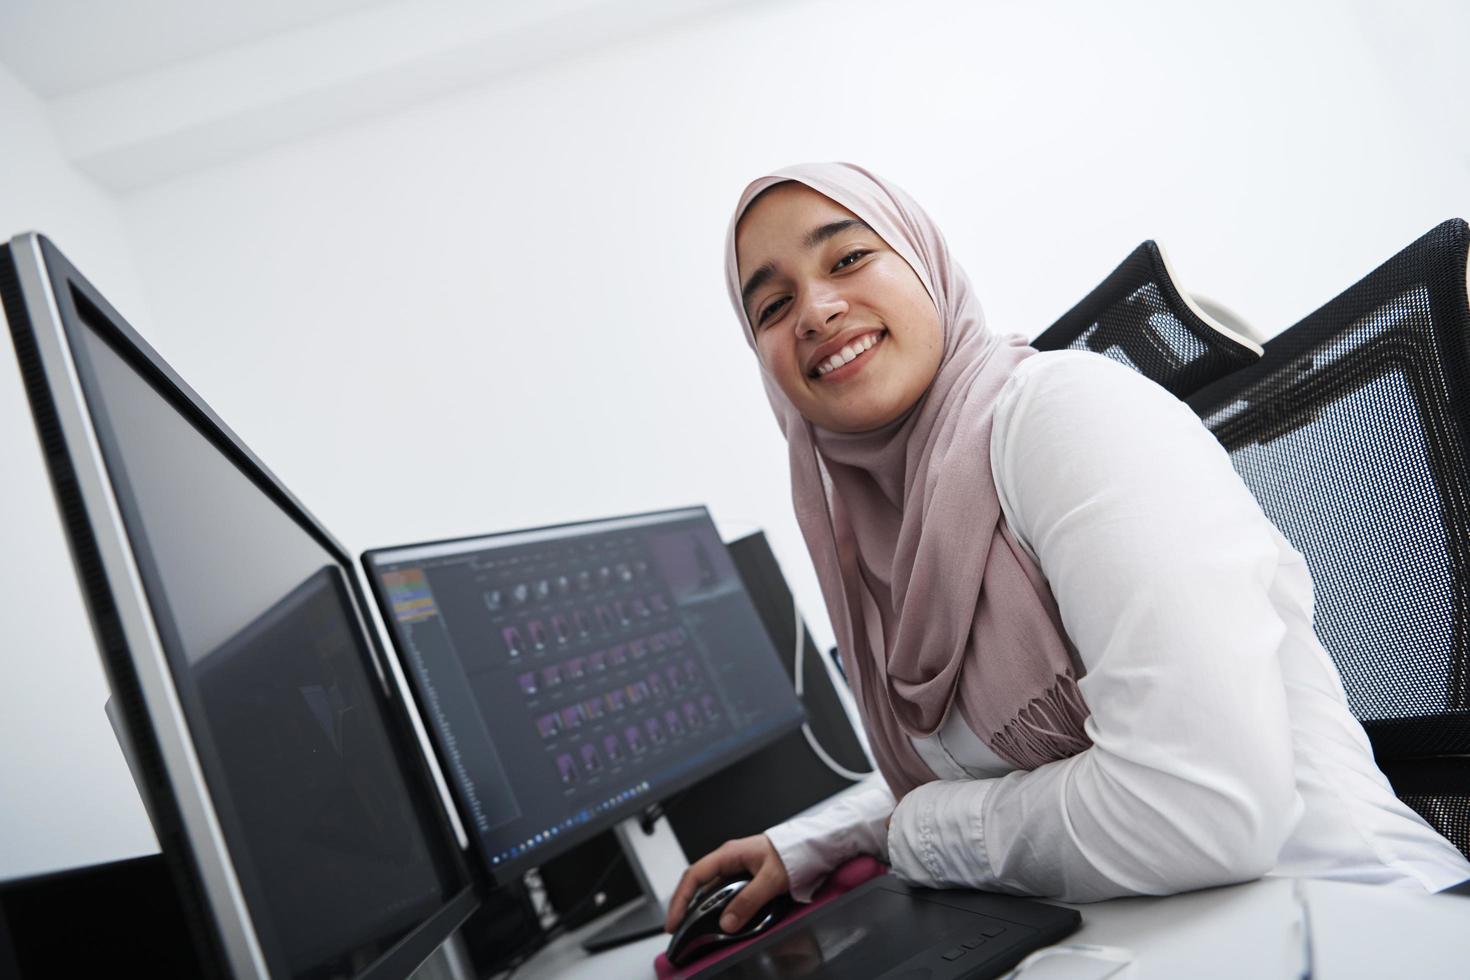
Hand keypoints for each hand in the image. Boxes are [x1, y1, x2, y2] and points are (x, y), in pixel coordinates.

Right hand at [664, 834, 790, 934]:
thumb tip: (728, 922)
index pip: (695, 875)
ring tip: (693, 927)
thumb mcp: (770, 879)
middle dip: (685, 906)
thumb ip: (749, 901)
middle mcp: (729, 860)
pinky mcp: (745, 877)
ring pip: (711, 889)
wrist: (810, 846)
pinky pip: (725, 893)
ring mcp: (736, 868)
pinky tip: (718, 919)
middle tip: (678, 929)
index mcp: (729, 854)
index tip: (674, 920)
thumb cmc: (792, 853)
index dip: (680, 898)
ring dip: (701, 907)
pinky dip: (718, 907)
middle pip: (698, 883)